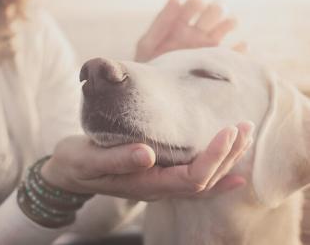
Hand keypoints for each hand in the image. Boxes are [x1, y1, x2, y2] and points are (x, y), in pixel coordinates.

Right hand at [41, 122, 253, 200]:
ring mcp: (158, 183)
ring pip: (202, 180)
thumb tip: (148, 154)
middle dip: (228, 155)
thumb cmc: (76, 163)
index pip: (191, 178)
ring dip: (226, 160)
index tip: (228, 131)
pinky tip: (233, 169)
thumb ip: (116, 160)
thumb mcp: (88, 159)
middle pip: (204, 180)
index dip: (214, 158)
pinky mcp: (157, 174)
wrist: (68, 171)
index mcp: (145, 184)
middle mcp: (157, 187)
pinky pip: (193, 179)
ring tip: (244, 137)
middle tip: (244, 127)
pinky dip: (216, 172)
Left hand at [135, 0, 245, 62]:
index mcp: (180, 23)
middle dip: (215, 9)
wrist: (155, 93)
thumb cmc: (149, 67)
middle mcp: (197, 32)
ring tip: (220, 31)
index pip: (195, 2)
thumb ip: (162, 21)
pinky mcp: (217, 64)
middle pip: (215, 10)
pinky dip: (239, 50)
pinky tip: (237, 47)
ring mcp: (208, 47)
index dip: (197, 1)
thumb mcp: (149, 44)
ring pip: (227, 25)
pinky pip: (235, 54)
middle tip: (206, 22)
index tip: (196, 6)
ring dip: (228, 23)